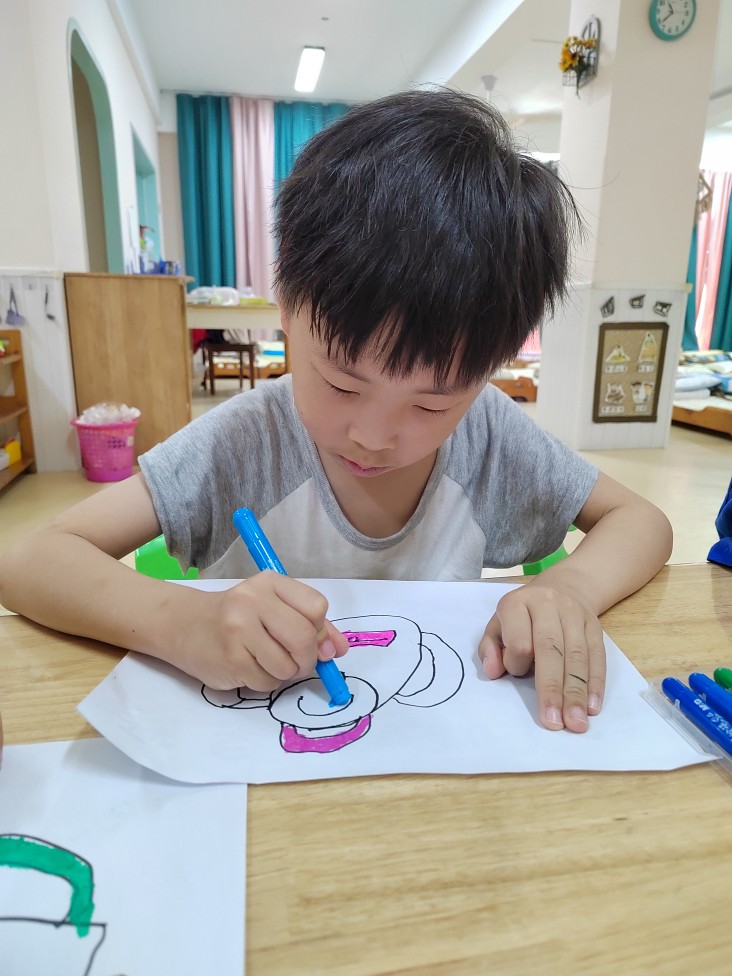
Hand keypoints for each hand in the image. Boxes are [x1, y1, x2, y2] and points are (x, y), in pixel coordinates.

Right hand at [174, 571, 348, 690]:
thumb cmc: (235, 617)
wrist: (181, 625)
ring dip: (285, 674)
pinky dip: (266, 683)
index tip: (312, 639)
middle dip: (308, 659)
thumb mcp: (272, 608)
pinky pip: (268, 683)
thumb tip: (339, 649)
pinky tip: (250, 668)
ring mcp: (238, 630)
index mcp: (269, 582)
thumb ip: (310, 625)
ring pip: (288, 666)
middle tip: (297, 662)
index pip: (316, 607)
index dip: (320, 630)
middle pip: (304, 638)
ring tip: (267, 663)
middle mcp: (252, 601)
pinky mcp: (230, 660)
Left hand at [478, 582, 605, 732]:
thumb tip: (492, 672)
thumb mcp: (497, 624)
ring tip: (575, 722)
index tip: (516, 676)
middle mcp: (548, 605)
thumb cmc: (522, 614)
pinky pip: (597, 656)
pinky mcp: (594, 626)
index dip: (517, 664)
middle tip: (554, 722)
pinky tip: (592, 707)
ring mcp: (574, 614)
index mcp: (517, 604)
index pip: (519, 642)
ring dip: (576, 692)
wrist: (563, 586)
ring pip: (577, 655)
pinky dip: (595, 683)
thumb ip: (490, 648)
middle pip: (551, 650)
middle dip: (552, 689)